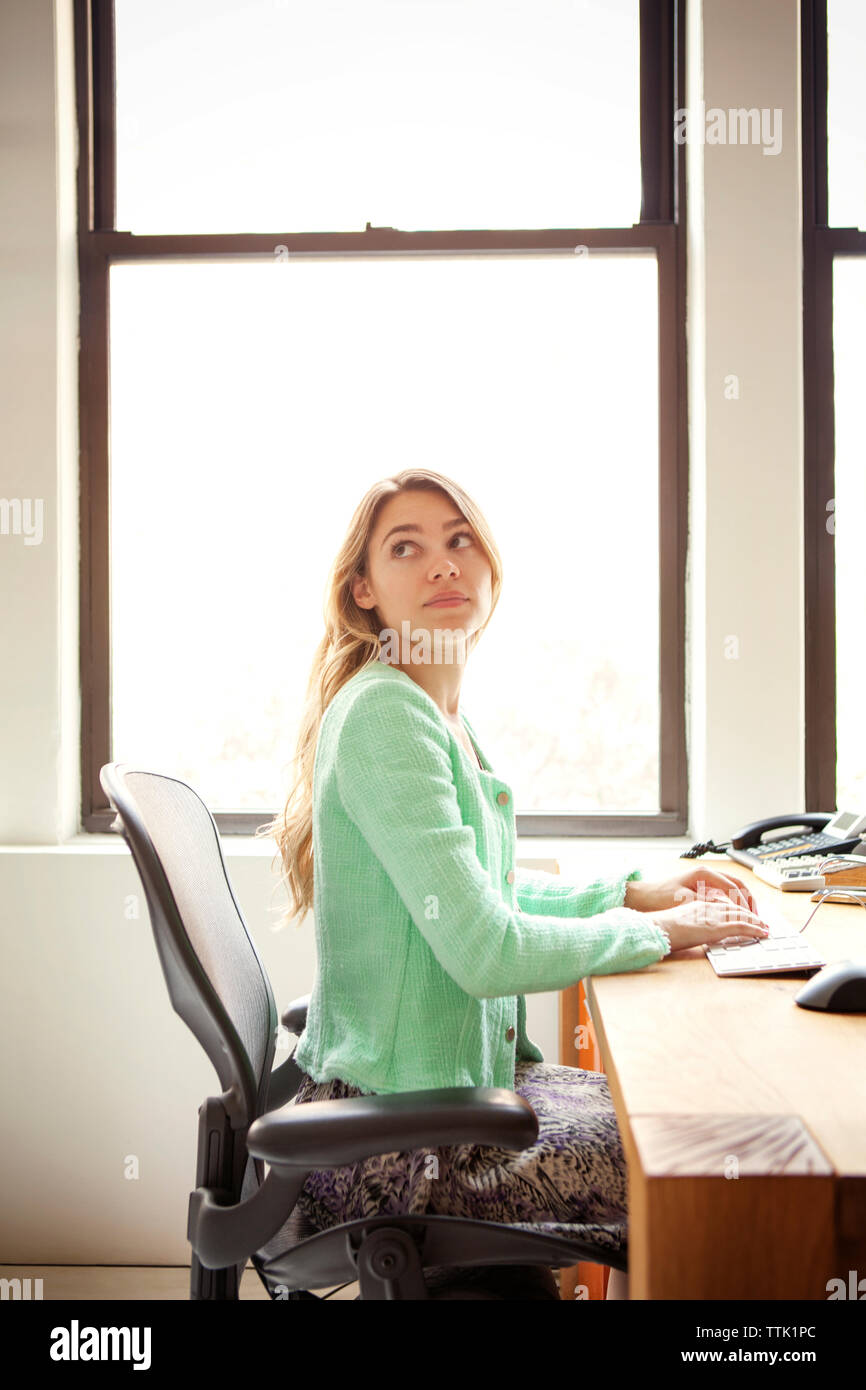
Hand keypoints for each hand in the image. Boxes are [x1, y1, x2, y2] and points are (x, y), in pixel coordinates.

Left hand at [624, 866, 765, 920]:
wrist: (642, 896)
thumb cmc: (659, 897)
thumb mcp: (684, 901)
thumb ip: (706, 903)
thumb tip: (726, 909)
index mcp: (704, 874)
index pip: (733, 886)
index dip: (745, 902)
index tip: (752, 916)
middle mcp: (706, 873)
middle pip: (737, 884)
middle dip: (749, 900)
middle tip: (757, 916)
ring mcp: (705, 880)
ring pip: (732, 888)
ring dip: (743, 901)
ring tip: (751, 916)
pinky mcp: (702, 887)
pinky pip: (724, 893)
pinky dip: (733, 903)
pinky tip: (737, 915)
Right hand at [650, 896, 769, 954]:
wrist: (656, 928)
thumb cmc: (662, 925)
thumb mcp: (680, 915)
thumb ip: (693, 916)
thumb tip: (700, 922)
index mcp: (699, 903)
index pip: (724, 901)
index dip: (737, 907)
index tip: (745, 913)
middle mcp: (709, 906)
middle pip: (736, 905)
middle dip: (750, 912)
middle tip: (760, 920)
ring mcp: (713, 916)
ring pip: (742, 914)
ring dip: (756, 920)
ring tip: (765, 927)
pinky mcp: (717, 927)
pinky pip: (741, 926)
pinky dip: (755, 928)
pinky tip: (762, 932)